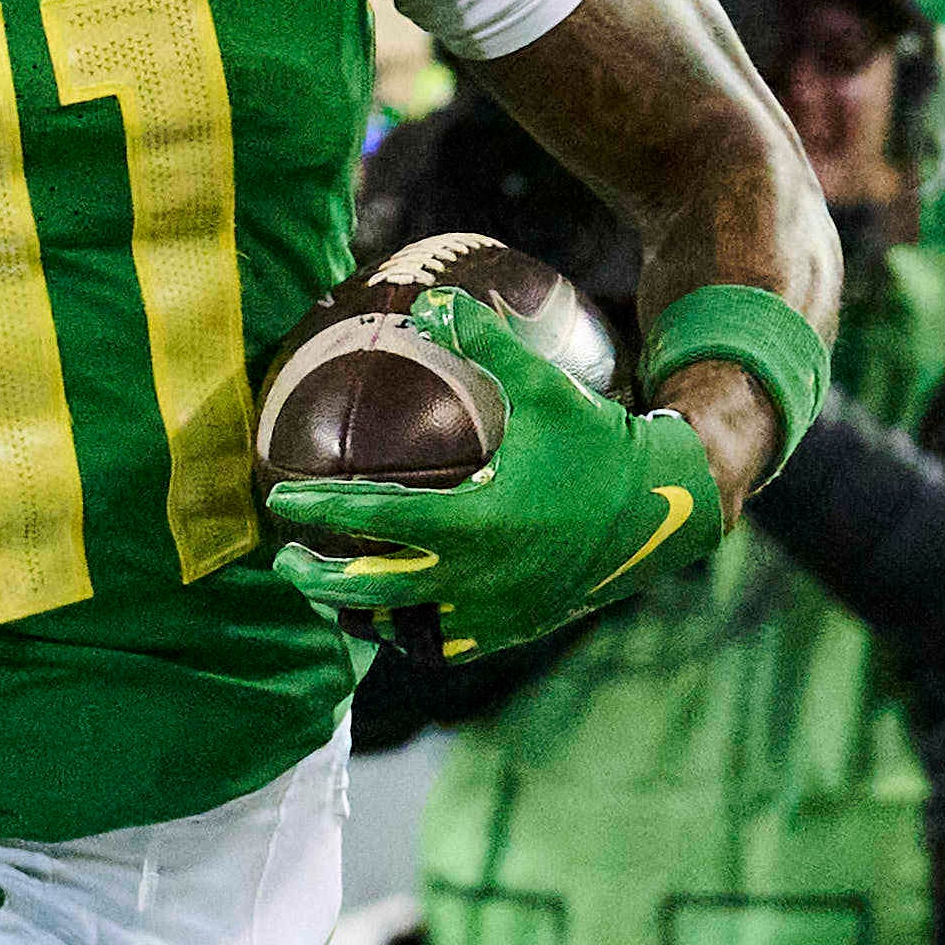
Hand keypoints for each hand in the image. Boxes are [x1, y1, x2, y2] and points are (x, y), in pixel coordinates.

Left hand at [262, 290, 729, 659]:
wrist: (663, 511)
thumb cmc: (599, 445)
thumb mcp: (545, 390)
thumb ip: (486, 344)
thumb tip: (432, 300)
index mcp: (475, 520)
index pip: (376, 517)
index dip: (322, 507)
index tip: (280, 498)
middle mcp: (478, 576)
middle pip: (373, 590)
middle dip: (320, 580)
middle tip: (288, 561)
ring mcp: (495, 611)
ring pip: (404, 628)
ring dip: (359, 613)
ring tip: (330, 594)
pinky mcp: (515, 628)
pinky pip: (446, 644)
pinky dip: (411, 634)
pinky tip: (392, 618)